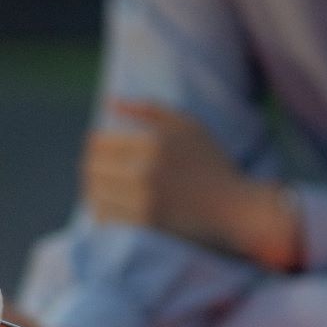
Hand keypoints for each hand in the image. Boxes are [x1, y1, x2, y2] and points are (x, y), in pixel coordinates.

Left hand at [82, 100, 300, 269]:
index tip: (101, 151)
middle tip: (99, 171)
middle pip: (92, 167)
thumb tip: (108, 103)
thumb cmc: (212, 163)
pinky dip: (101, 210)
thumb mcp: (187, 125)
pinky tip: (110, 207)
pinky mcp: (146, 223)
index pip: (98, 143)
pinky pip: (106, 215)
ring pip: (95, 192)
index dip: (94, 146)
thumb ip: (147, 109)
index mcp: (154, 140)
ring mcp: (145, 198)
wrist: (235, 209)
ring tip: (104, 188)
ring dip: (93, 190)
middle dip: (91, 168)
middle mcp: (147, 169)